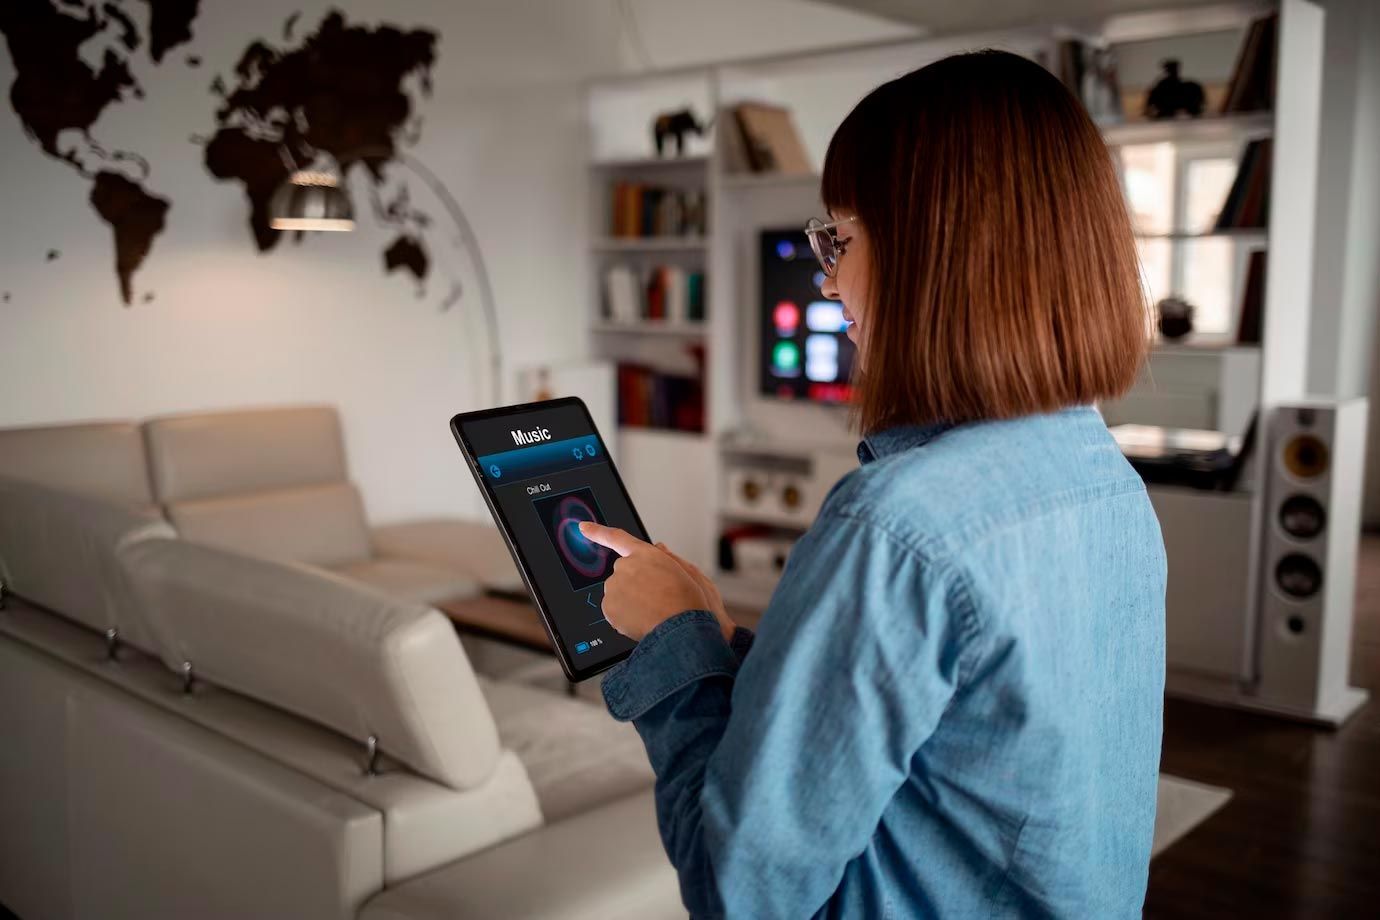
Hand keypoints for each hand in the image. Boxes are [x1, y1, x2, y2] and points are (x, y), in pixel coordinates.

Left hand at [579, 522, 736, 642]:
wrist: (681, 627)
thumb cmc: (688, 602)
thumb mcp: (688, 572)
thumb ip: (668, 557)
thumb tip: (658, 548)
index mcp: (646, 554)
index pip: (617, 538)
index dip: (597, 531)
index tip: (583, 527)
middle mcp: (626, 566)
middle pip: (622, 574)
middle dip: (633, 585)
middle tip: (654, 599)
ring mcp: (615, 586)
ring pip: (618, 594)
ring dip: (630, 602)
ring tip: (652, 612)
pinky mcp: (609, 606)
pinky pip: (614, 611)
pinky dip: (624, 617)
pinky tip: (642, 621)